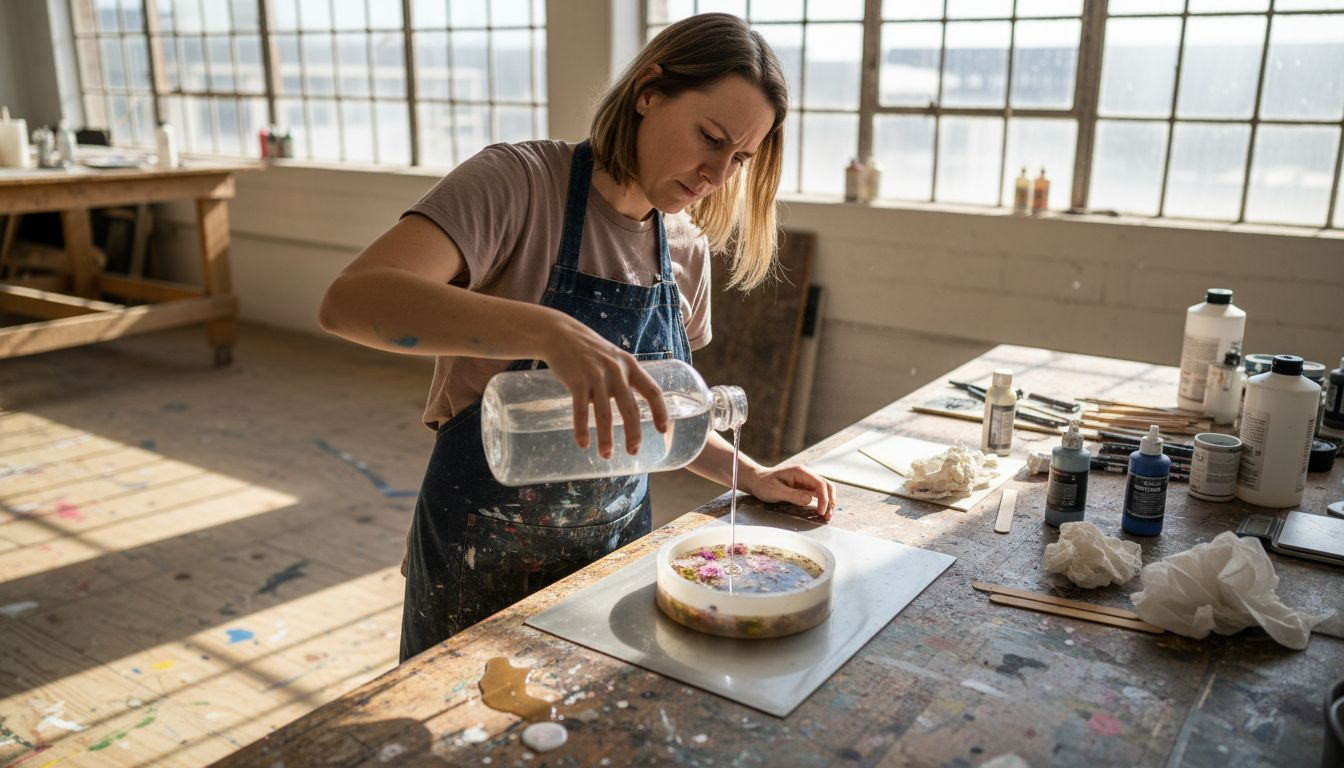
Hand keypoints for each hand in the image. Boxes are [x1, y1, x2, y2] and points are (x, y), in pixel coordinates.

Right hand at [540, 312, 668, 457]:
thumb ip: (622, 381)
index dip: (660, 411)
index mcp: (629, 366)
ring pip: (604, 412)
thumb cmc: (589, 351)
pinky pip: (580, 409)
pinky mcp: (576, 380)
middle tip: (633, 451)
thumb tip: (627, 410)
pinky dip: (581, 428)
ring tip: (606, 455)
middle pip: (629, 407)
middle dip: (633, 432)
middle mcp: (616, 371)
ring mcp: (596, 376)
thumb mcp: (613, 359)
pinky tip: (583, 444)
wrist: (561, 334)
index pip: (652, 391)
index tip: (663, 430)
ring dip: (606, 436)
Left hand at [744, 464, 835, 521]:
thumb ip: (793, 495)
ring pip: (824, 490)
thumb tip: (810, 499)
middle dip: (830, 501)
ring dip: (828, 502)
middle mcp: (805, 475)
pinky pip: (817, 494)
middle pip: (826, 486)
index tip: (821, 511)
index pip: (819, 483)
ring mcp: (805, 481)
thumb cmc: (764, 484)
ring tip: (827, 516)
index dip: (824, 498)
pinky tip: (821, 512)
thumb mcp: (775, 490)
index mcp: (800, 472)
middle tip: (828, 516)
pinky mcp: (804, 488)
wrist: (757, 481)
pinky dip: (822, 503)